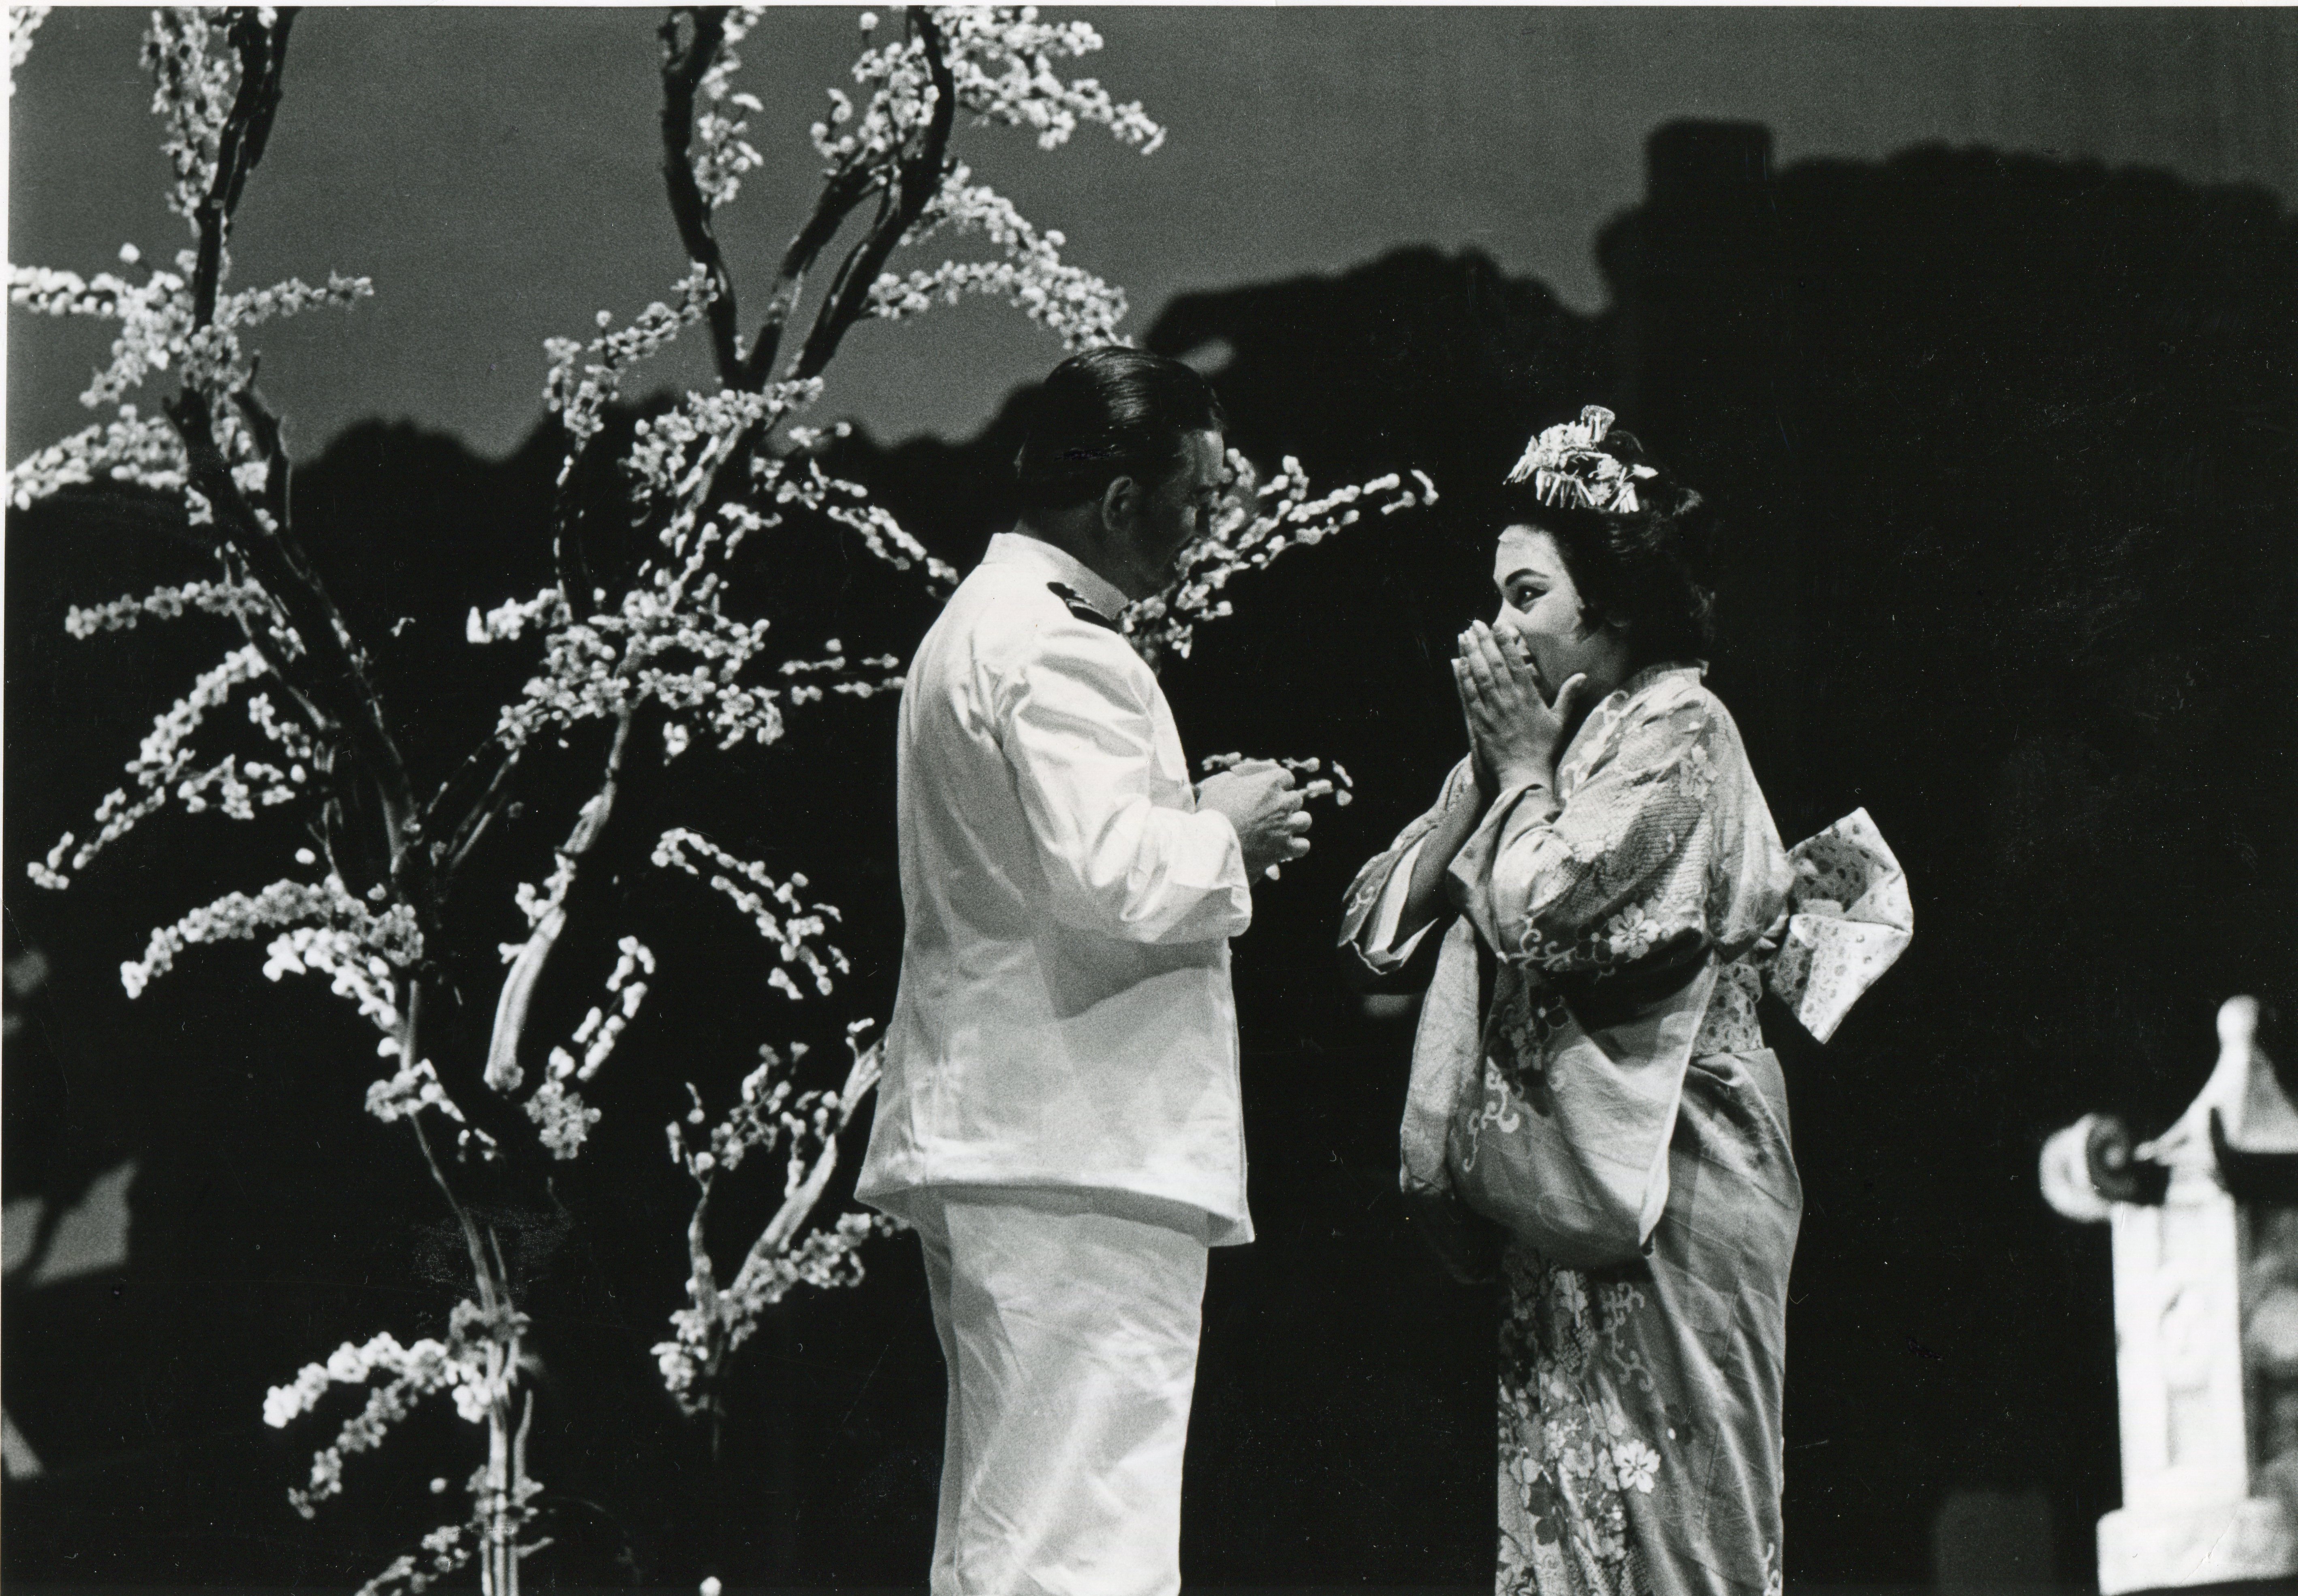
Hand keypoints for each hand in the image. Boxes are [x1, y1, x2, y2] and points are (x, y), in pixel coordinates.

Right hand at [1198, 760, 1311, 879]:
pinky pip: (1303, 845)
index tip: (1266, 789)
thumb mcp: (1215, 785)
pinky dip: (1295, 845)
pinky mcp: (1284, 849)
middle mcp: (1282, 803)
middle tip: (1267, 811)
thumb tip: (1235, 779)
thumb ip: (1231, 778)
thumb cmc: (1210, 813)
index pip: (1286, 777)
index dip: (1277, 783)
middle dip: (1283, 803)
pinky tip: (1284, 846)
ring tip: (1279, 828)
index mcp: (1270, 783)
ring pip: (1304, 820)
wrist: (1211, 846)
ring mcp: (1286, 827)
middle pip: (1295, 799)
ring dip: (1293, 822)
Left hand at [1452, 621, 1590, 792]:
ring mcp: (1492, 711)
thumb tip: (1582, 676)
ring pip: (1479, 676)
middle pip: (1494, 664)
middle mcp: (1509, 700)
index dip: (1505, 642)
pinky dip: (1462, 677)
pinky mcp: (1479, 722)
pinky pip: (1468, 695)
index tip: (1498, 625)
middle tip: (1475, 623)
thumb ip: (1568, 697)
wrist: (1524, 776)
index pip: (1515, 663)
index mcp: (1529, 697)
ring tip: (1463, 636)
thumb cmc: (1544, 750)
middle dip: (1484, 641)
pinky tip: (1456, 663)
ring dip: (1470, 653)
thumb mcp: (1560, 722)